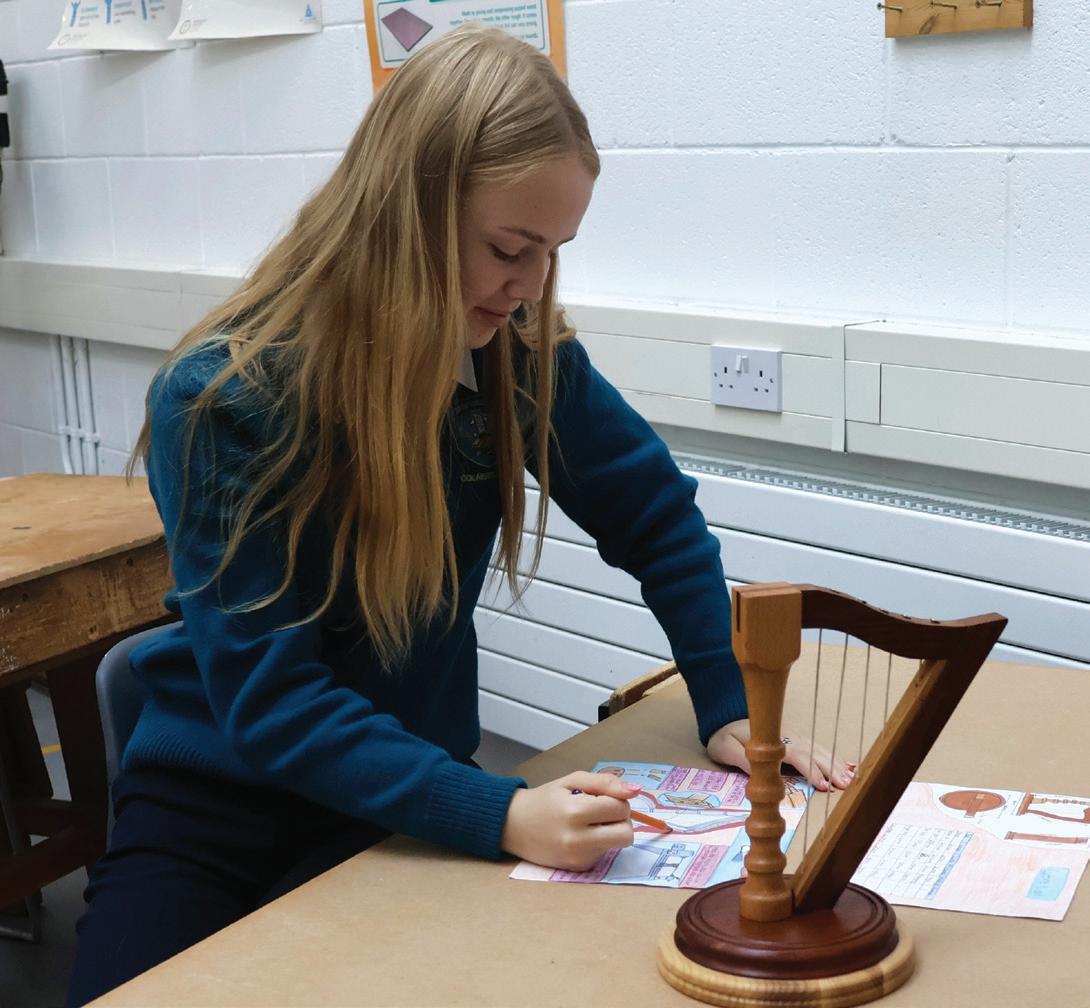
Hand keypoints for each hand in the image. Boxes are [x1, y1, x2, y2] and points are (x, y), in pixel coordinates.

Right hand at [500, 771, 639, 870]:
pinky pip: (604, 854)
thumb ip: (605, 782)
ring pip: (616, 844)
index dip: (616, 799)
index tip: (601, 797)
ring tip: (587, 823)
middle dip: (621, 820)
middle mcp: (578, 839)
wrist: (512, 825)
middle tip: (603, 812)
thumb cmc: (544, 799)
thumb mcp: (572, 781)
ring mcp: (578, 857)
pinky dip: (599, 843)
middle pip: (626, 834)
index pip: (620, 808)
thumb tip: (635, 791)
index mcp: (575, 812)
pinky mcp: (578, 869)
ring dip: (610, 831)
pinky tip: (579, 836)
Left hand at [706, 718, 855, 791]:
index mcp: (772, 740)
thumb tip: (759, 770)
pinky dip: (832, 757)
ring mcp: (792, 738)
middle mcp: (787, 738)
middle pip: (813, 752)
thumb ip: (739, 757)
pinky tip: (846, 766)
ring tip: (849, 779)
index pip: (796, 756)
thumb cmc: (724, 736)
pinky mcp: (794, 742)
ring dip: (834, 763)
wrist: (723, 719)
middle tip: (844, 785)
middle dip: (830, 768)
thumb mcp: (724, 747)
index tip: (822, 784)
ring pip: (818, 750)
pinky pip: (816, 748)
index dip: (810, 770)